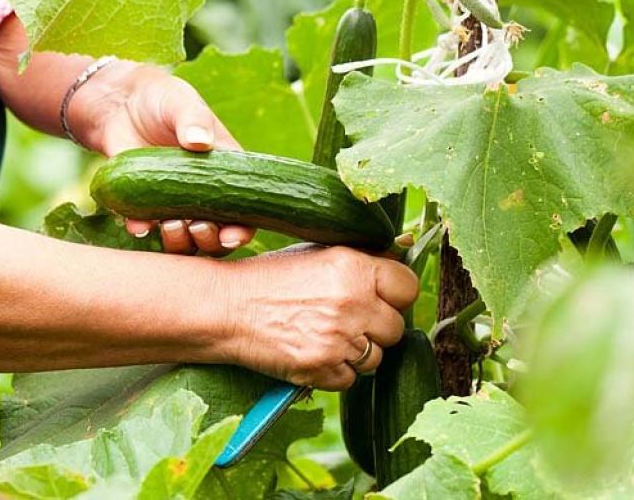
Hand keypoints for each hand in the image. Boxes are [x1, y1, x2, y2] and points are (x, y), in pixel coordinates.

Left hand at [0, 15, 253, 254]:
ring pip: (184, 239)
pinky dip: (143, 230)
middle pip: (216, 235)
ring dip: (180, 242)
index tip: (232, 236)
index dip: (242, 229)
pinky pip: (146, 227)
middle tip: (198, 227)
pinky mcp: (143, 203)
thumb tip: (199, 142)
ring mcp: (173, 202)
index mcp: (224, 172)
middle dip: (210, 241)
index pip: (243, 210)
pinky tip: (139, 225)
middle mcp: (203, 194)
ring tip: (171, 226)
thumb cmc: (162, 99)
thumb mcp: (181, 102)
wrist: (119, 103)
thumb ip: (193, 120)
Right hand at [221, 245, 418, 390]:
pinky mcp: (322, 369)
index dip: (395, 294)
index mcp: (353, 266)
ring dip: (356, 352)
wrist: (225, 307)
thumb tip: (402, 255)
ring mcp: (339, 339)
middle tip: (346, 320)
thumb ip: (359, 262)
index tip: (381, 297)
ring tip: (324, 335)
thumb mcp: (315, 255)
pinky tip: (312, 352)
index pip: (408, 287)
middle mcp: (352, 302)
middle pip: (395, 327)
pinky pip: (350, 380)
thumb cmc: (268, 278)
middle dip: (376, 327)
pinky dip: (334, 372)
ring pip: (376, 358)